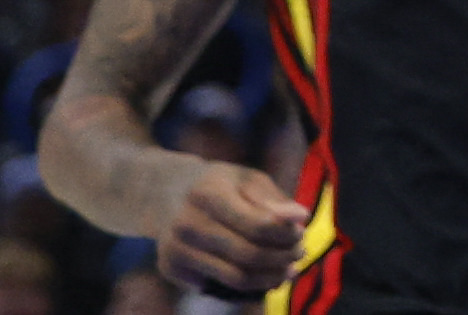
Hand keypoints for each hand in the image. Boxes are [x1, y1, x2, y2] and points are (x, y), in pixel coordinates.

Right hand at [151, 159, 312, 295]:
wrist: (166, 194)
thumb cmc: (219, 186)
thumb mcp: (246, 180)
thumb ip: (273, 200)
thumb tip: (301, 217)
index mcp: (209, 193)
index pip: (258, 225)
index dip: (286, 235)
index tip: (301, 235)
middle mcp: (187, 223)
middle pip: (248, 254)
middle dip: (281, 259)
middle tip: (299, 255)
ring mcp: (175, 248)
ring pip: (234, 278)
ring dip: (268, 279)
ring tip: (287, 272)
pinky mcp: (169, 268)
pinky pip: (216, 287)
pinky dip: (245, 286)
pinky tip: (261, 276)